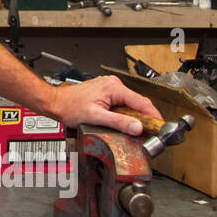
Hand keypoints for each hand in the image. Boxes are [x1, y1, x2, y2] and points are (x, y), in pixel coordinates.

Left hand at [48, 75, 162, 135]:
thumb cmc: (70, 107)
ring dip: (136, 115)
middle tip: (151, 131)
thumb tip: (136, 127)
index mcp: (114, 88)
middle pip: (138, 102)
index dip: (153, 116)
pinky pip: (123, 103)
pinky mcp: (107, 92)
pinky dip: (127, 112)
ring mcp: (110, 87)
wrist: (56, 103)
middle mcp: (113, 84)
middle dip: (146, 117)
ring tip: (139, 129)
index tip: (160, 126)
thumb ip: (118, 122)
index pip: (142, 102)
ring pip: (130, 103)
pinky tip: (126, 122)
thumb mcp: (96, 117)